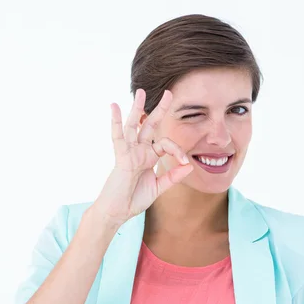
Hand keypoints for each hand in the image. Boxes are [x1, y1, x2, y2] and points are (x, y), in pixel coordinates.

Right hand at [94, 88, 193, 226]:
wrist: (117, 212)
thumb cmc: (133, 200)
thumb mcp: (158, 188)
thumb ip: (172, 177)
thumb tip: (189, 166)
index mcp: (149, 157)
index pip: (166, 144)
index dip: (178, 150)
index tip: (185, 162)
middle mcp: (139, 151)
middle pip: (150, 126)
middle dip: (159, 110)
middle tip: (168, 93)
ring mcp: (129, 152)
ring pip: (134, 125)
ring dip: (137, 108)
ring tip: (140, 91)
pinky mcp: (121, 157)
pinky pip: (118, 137)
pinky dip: (116, 121)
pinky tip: (114, 106)